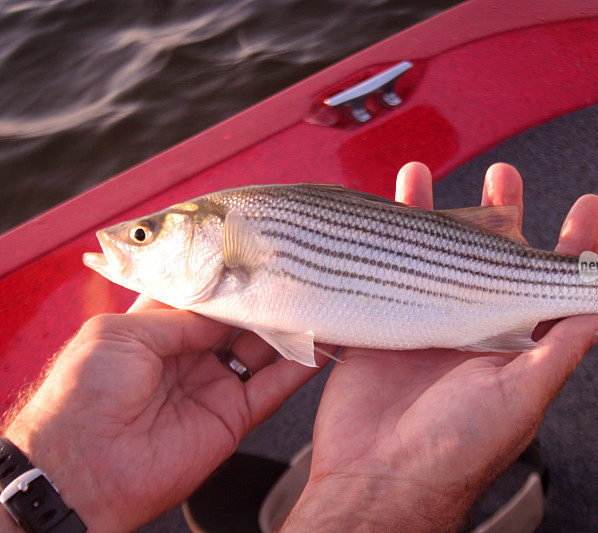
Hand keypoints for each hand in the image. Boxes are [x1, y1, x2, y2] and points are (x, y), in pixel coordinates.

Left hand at [1, 298, 323, 530]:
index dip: (228, 276)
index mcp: (155, 329)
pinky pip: (275, 388)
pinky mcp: (234, 417)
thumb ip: (180, 316)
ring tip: (318, 298)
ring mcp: (214, 385)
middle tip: (295, 272)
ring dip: (290, 326)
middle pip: (239, 319)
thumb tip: (228, 303)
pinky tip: (325, 342)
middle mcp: (188, 355)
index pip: (203, 296)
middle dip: (265, 296)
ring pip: (264, 349)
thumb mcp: (122, 334)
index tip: (256, 253)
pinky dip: (302, 366)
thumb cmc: (82, 394)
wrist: (80, 471)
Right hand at [281, 162, 597, 530]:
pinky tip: (389, 204)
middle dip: (501, 213)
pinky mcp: (384, 322)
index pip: (554, 283)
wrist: (378, 477)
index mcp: (515, 343)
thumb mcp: (519, 398)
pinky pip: (387, 269)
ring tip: (431, 174)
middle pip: (493, 256)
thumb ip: (558, 351)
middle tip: (504, 175)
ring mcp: (428, 321)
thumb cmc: (456, 448)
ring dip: (438, 212)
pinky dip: (389, 235)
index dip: (573, 245)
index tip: (587, 206)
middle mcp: (474, 326)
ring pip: (437, 254)